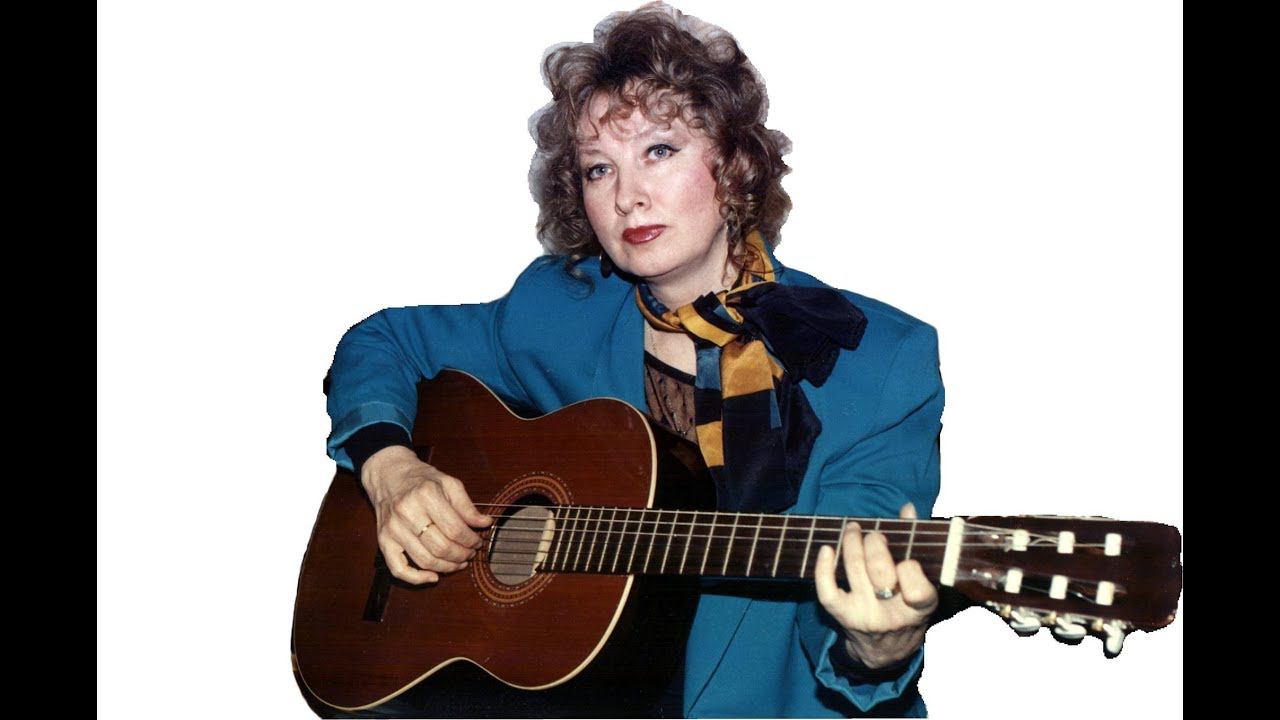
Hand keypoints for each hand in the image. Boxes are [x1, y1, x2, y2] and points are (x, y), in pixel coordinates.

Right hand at [360, 445, 493, 584]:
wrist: (388, 474)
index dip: (471, 540)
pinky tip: (433, 577)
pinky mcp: (383, 540)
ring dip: (447, 567)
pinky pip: (398, 569)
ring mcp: (393, 529)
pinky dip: (417, 579)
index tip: (477, 541)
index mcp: (426, 495)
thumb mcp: (448, 483)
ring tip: (459, 563)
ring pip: (425, 560)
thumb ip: (467, 505)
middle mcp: (407, 512)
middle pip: (441, 547)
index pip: (455, 529)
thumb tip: (485, 523)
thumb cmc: (421, 479)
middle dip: (462, 555)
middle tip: (470, 553)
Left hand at [814, 501, 938, 668]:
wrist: (886, 649)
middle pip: (880, 570)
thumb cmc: (906, 606)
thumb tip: (907, 509)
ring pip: (854, 571)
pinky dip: (823, 568)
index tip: (906, 560)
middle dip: (875, 543)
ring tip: (851, 529)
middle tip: (874, 535)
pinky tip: (827, 549)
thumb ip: (916, 544)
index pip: (916, 587)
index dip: (909, 568)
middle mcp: (893, 615)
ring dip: (851, 542)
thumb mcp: (922, 583)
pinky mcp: (844, 617)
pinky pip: (827, 592)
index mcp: (921, 608)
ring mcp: (866, 616)